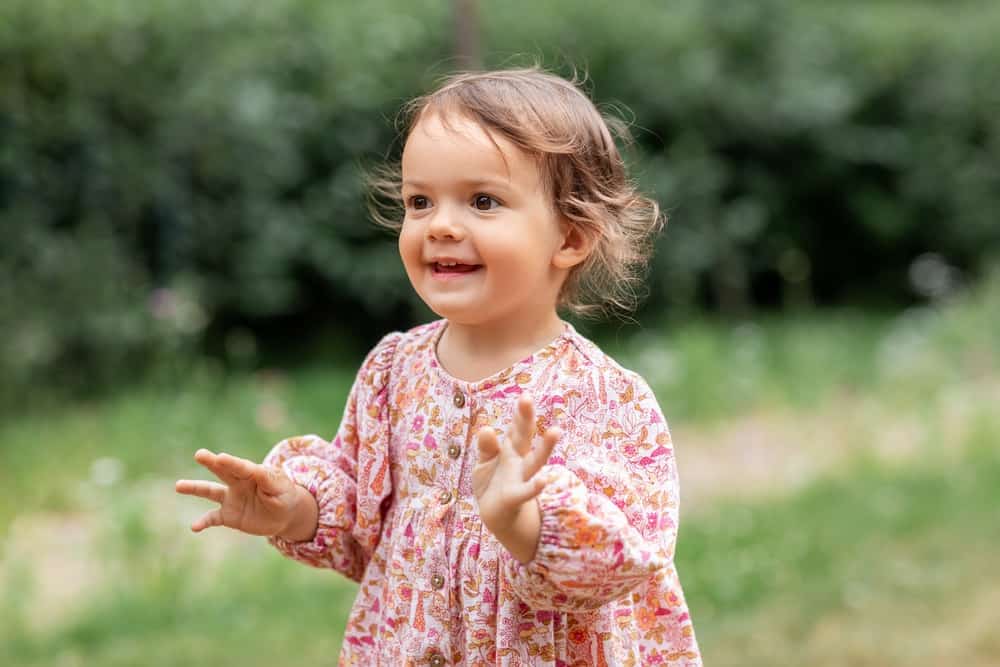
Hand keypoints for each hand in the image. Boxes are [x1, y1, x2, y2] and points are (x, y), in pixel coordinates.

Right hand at [175, 449, 314, 538]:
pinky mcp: (228, 515)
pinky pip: (213, 518)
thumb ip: (268, 479)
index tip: (220, 458)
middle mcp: (238, 482)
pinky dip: (203, 522)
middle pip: (222, 471)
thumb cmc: (284, 495)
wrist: (285, 514)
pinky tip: (194, 527)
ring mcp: (231, 498)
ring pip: (210, 491)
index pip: (241, 467)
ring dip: (195, 488)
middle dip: (211, 462)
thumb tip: (256, 470)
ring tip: (178, 485)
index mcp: (253, 472)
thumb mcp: (280, 487)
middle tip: (200, 454)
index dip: (232, 463)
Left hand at [473, 393, 560, 535]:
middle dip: (525, 418)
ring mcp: (520, 478)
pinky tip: (543, 481)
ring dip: (545, 447)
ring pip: (535, 461)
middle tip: (527, 398)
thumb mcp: (484, 463)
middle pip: (524, 437)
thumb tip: (486, 429)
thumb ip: (486, 447)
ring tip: (556, 431)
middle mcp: (519, 460)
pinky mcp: (515, 497)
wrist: (496, 515)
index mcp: (510, 449)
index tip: (525, 395)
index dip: (520, 414)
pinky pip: (525, 491)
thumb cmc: (492, 484)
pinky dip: (534, 487)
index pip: (516, 428)